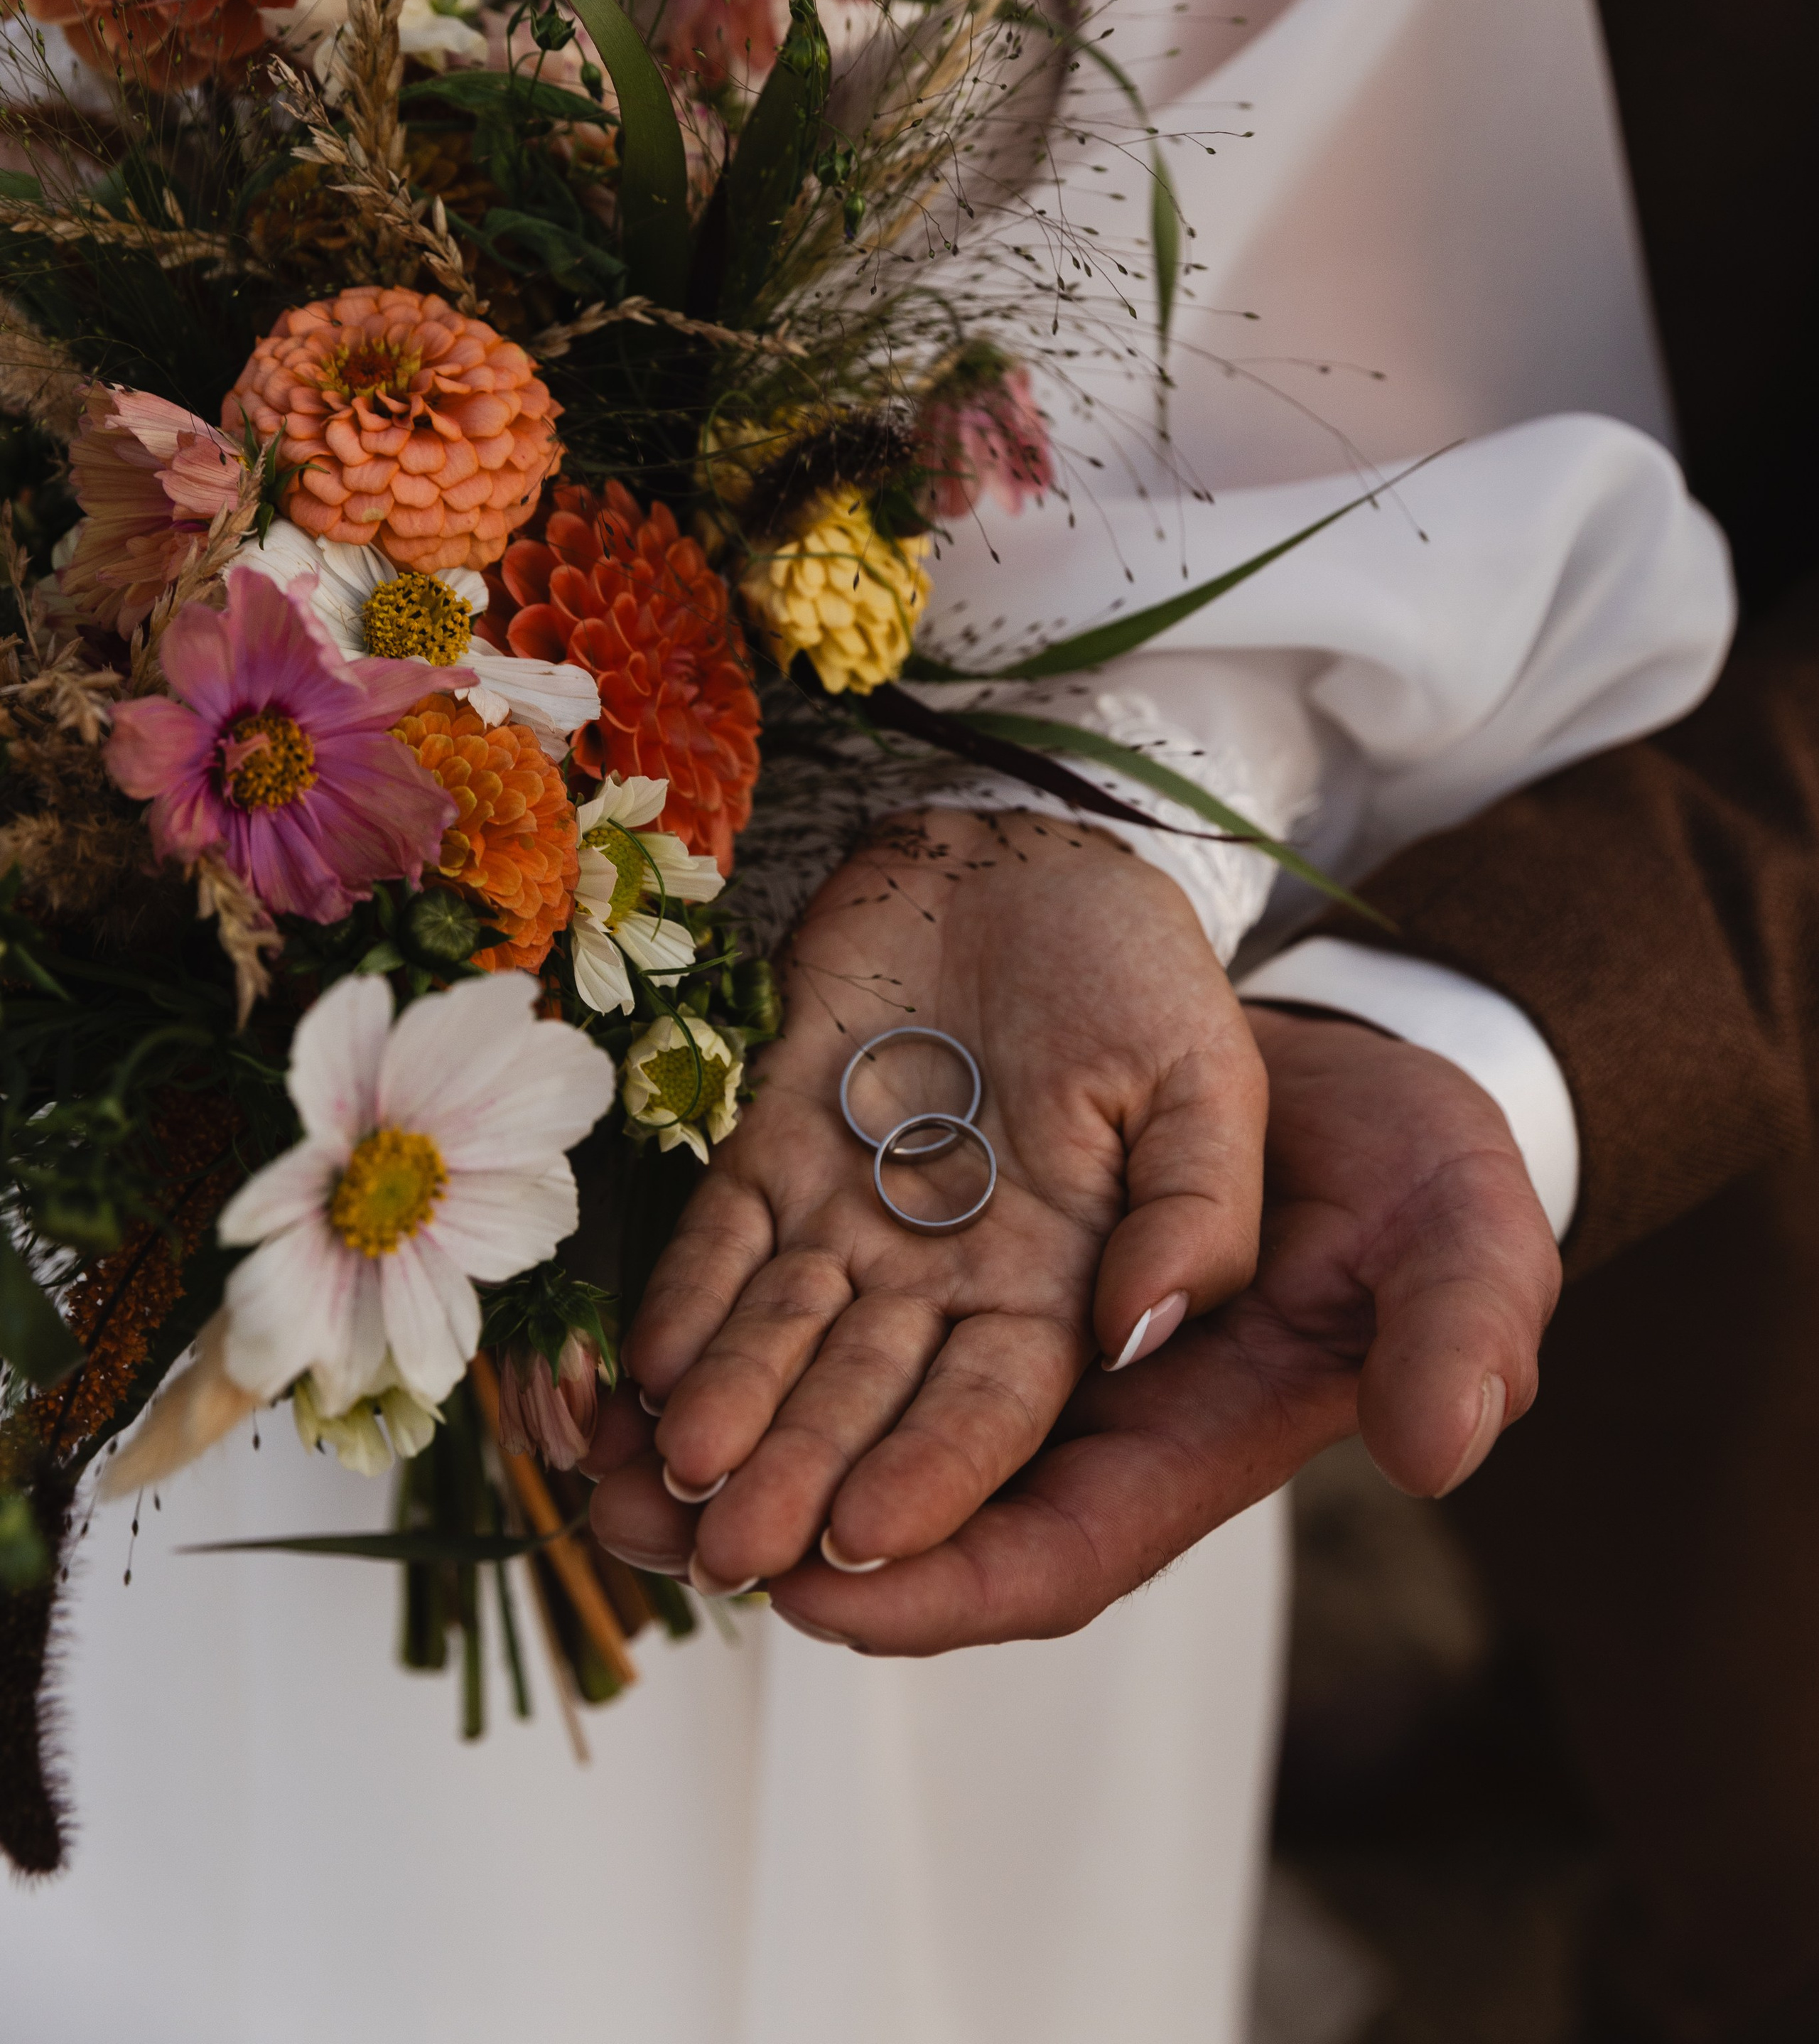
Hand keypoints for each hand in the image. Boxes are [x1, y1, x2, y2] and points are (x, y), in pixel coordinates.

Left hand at [587, 810, 1265, 1593]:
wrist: (1038, 853)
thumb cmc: (1141, 968)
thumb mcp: (1212, 1078)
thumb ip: (1201, 1209)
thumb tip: (1140, 1330)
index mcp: (1068, 1290)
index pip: (1004, 1427)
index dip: (941, 1489)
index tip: (868, 1541)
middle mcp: (953, 1280)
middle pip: (873, 1408)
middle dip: (802, 1487)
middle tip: (728, 1557)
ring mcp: (862, 1216)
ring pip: (786, 1341)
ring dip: (727, 1414)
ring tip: (662, 1486)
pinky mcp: (784, 1145)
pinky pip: (729, 1241)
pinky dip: (686, 1303)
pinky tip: (641, 1369)